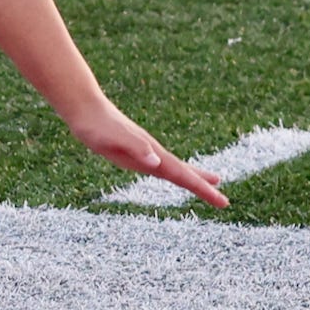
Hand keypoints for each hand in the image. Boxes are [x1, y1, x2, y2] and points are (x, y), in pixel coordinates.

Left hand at [67, 99, 227, 208]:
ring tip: (212, 183)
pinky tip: (169, 171)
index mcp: (152, 152)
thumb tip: (157, 162)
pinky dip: (172, 171)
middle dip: (203, 187)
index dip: (202, 188)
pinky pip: (159, 165)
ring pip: (174, 168)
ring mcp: (145, 151)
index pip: (182, 175)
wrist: (84, 107)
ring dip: (193, 177)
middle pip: (183, 172)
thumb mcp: (113, 139)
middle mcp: (153, 151)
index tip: (222, 201)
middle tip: (224, 202)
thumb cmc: (97, 125)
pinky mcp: (134, 151)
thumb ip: (135, 147)